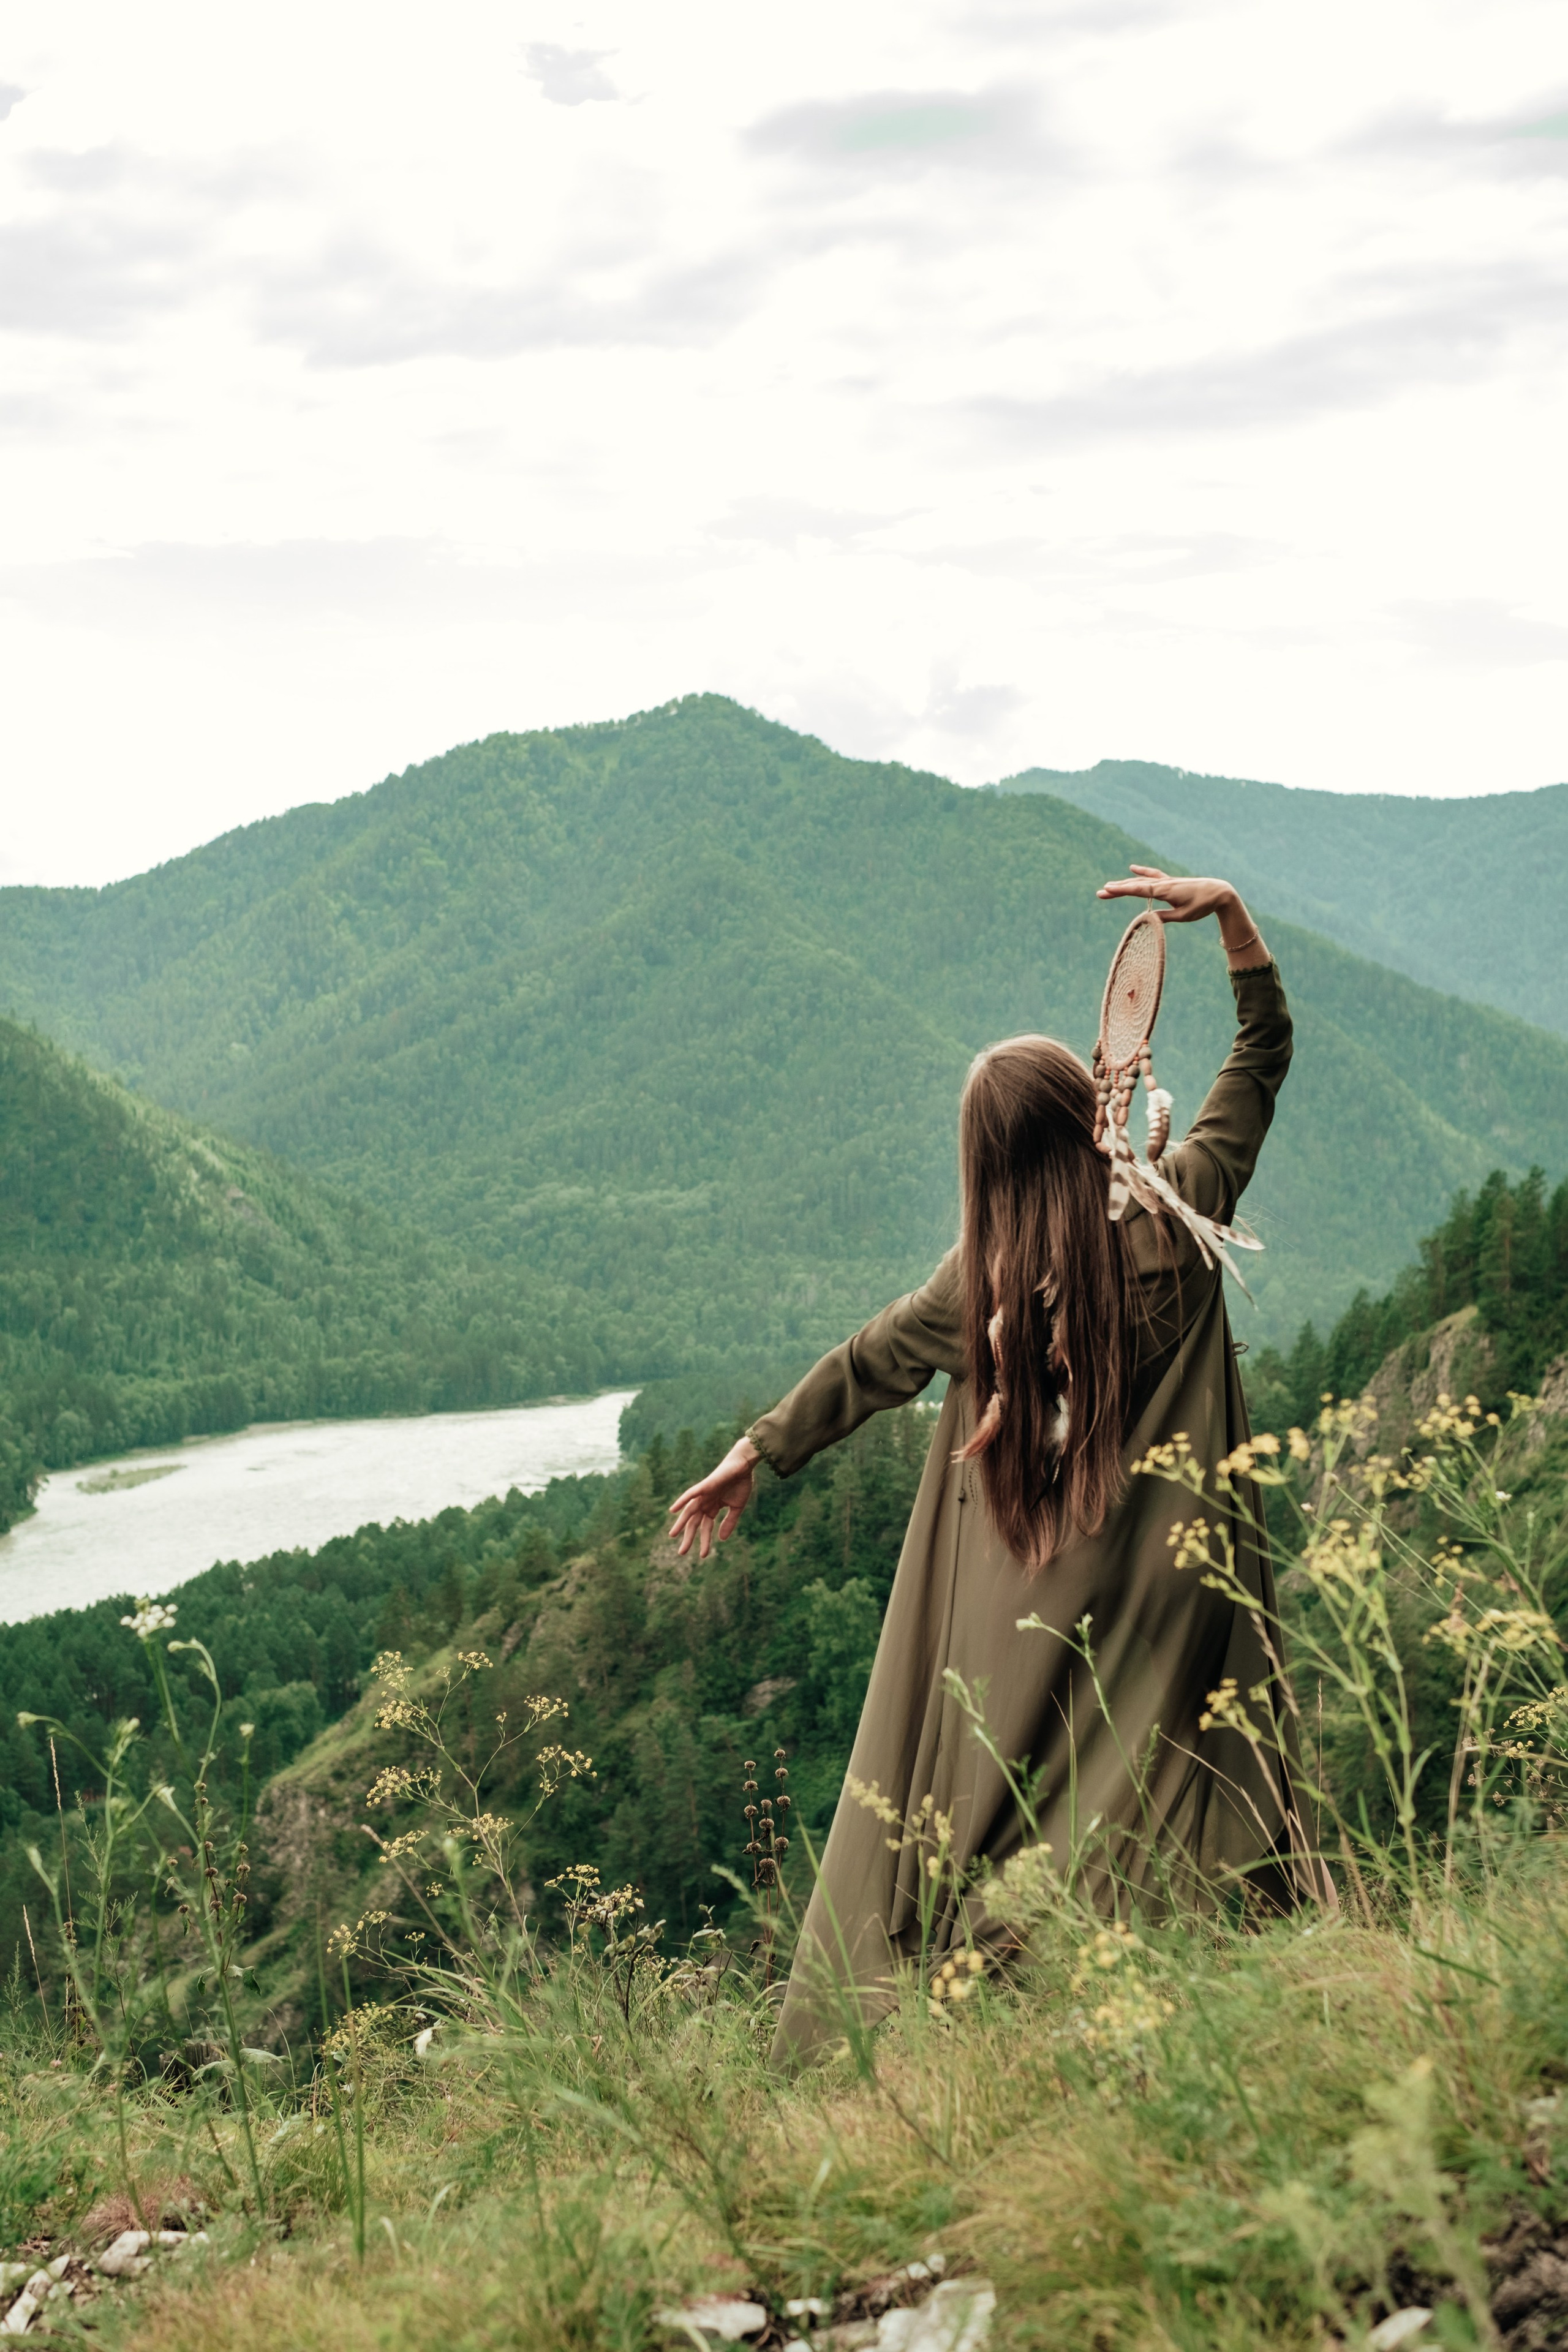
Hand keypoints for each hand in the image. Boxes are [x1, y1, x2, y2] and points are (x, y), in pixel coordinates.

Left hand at [668, 1437, 757, 1560]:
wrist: (744, 1465)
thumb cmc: (741, 1483)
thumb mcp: (736, 1508)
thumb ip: (729, 1523)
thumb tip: (721, 1539)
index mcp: (713, 1507)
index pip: (706, 1527)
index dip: (705, 1541)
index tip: (703, 1555)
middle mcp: (706, 1502)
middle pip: (694, 1522)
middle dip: (688, 1537)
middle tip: (681, 1552)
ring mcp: (703, 1494)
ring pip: (689, 1511)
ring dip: (681, 1523)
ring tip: (672, 1535)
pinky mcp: (704, 1486)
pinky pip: (690, 1494)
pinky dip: (681, 1501)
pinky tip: (673, 1510)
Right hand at [1097, 867, 1265, 963]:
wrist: (1219, 892)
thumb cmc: (1202, 906)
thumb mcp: (1184, 916)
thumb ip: (1165, 916)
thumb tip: (1149, 917)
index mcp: (1165, 891)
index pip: (1138, 889)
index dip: (1121, 890)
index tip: (1107, 890)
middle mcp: (1164, 883)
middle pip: (1136, 884)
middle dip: (1117, 889)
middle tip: (1100, 892)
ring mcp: (1166, 881)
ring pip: (1141, 880)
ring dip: (1125, 883)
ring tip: (1110, 886)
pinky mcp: (1170, 882)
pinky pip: (1152, 876)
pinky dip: (1142, 872)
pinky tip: (1132, 868)